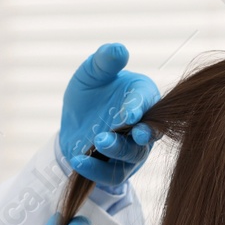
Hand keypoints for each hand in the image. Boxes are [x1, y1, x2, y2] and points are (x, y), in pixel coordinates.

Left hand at [58, 43, 160, 189]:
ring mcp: (133, 149)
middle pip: (150, 132)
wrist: (74, 122)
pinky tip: (79, 159)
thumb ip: (104, 61)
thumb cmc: (90, 92)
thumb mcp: (90, 73)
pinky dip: (96, 169)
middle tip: (135, 133)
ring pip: (132, 154)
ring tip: (98, 140)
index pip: (147, 101)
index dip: (138, 108)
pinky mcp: (117, 168)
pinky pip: (112, 175)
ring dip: (118, 149)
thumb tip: (119, 49)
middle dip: (144, 134)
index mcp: (142, 96)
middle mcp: (143, 124)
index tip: (128, 114)